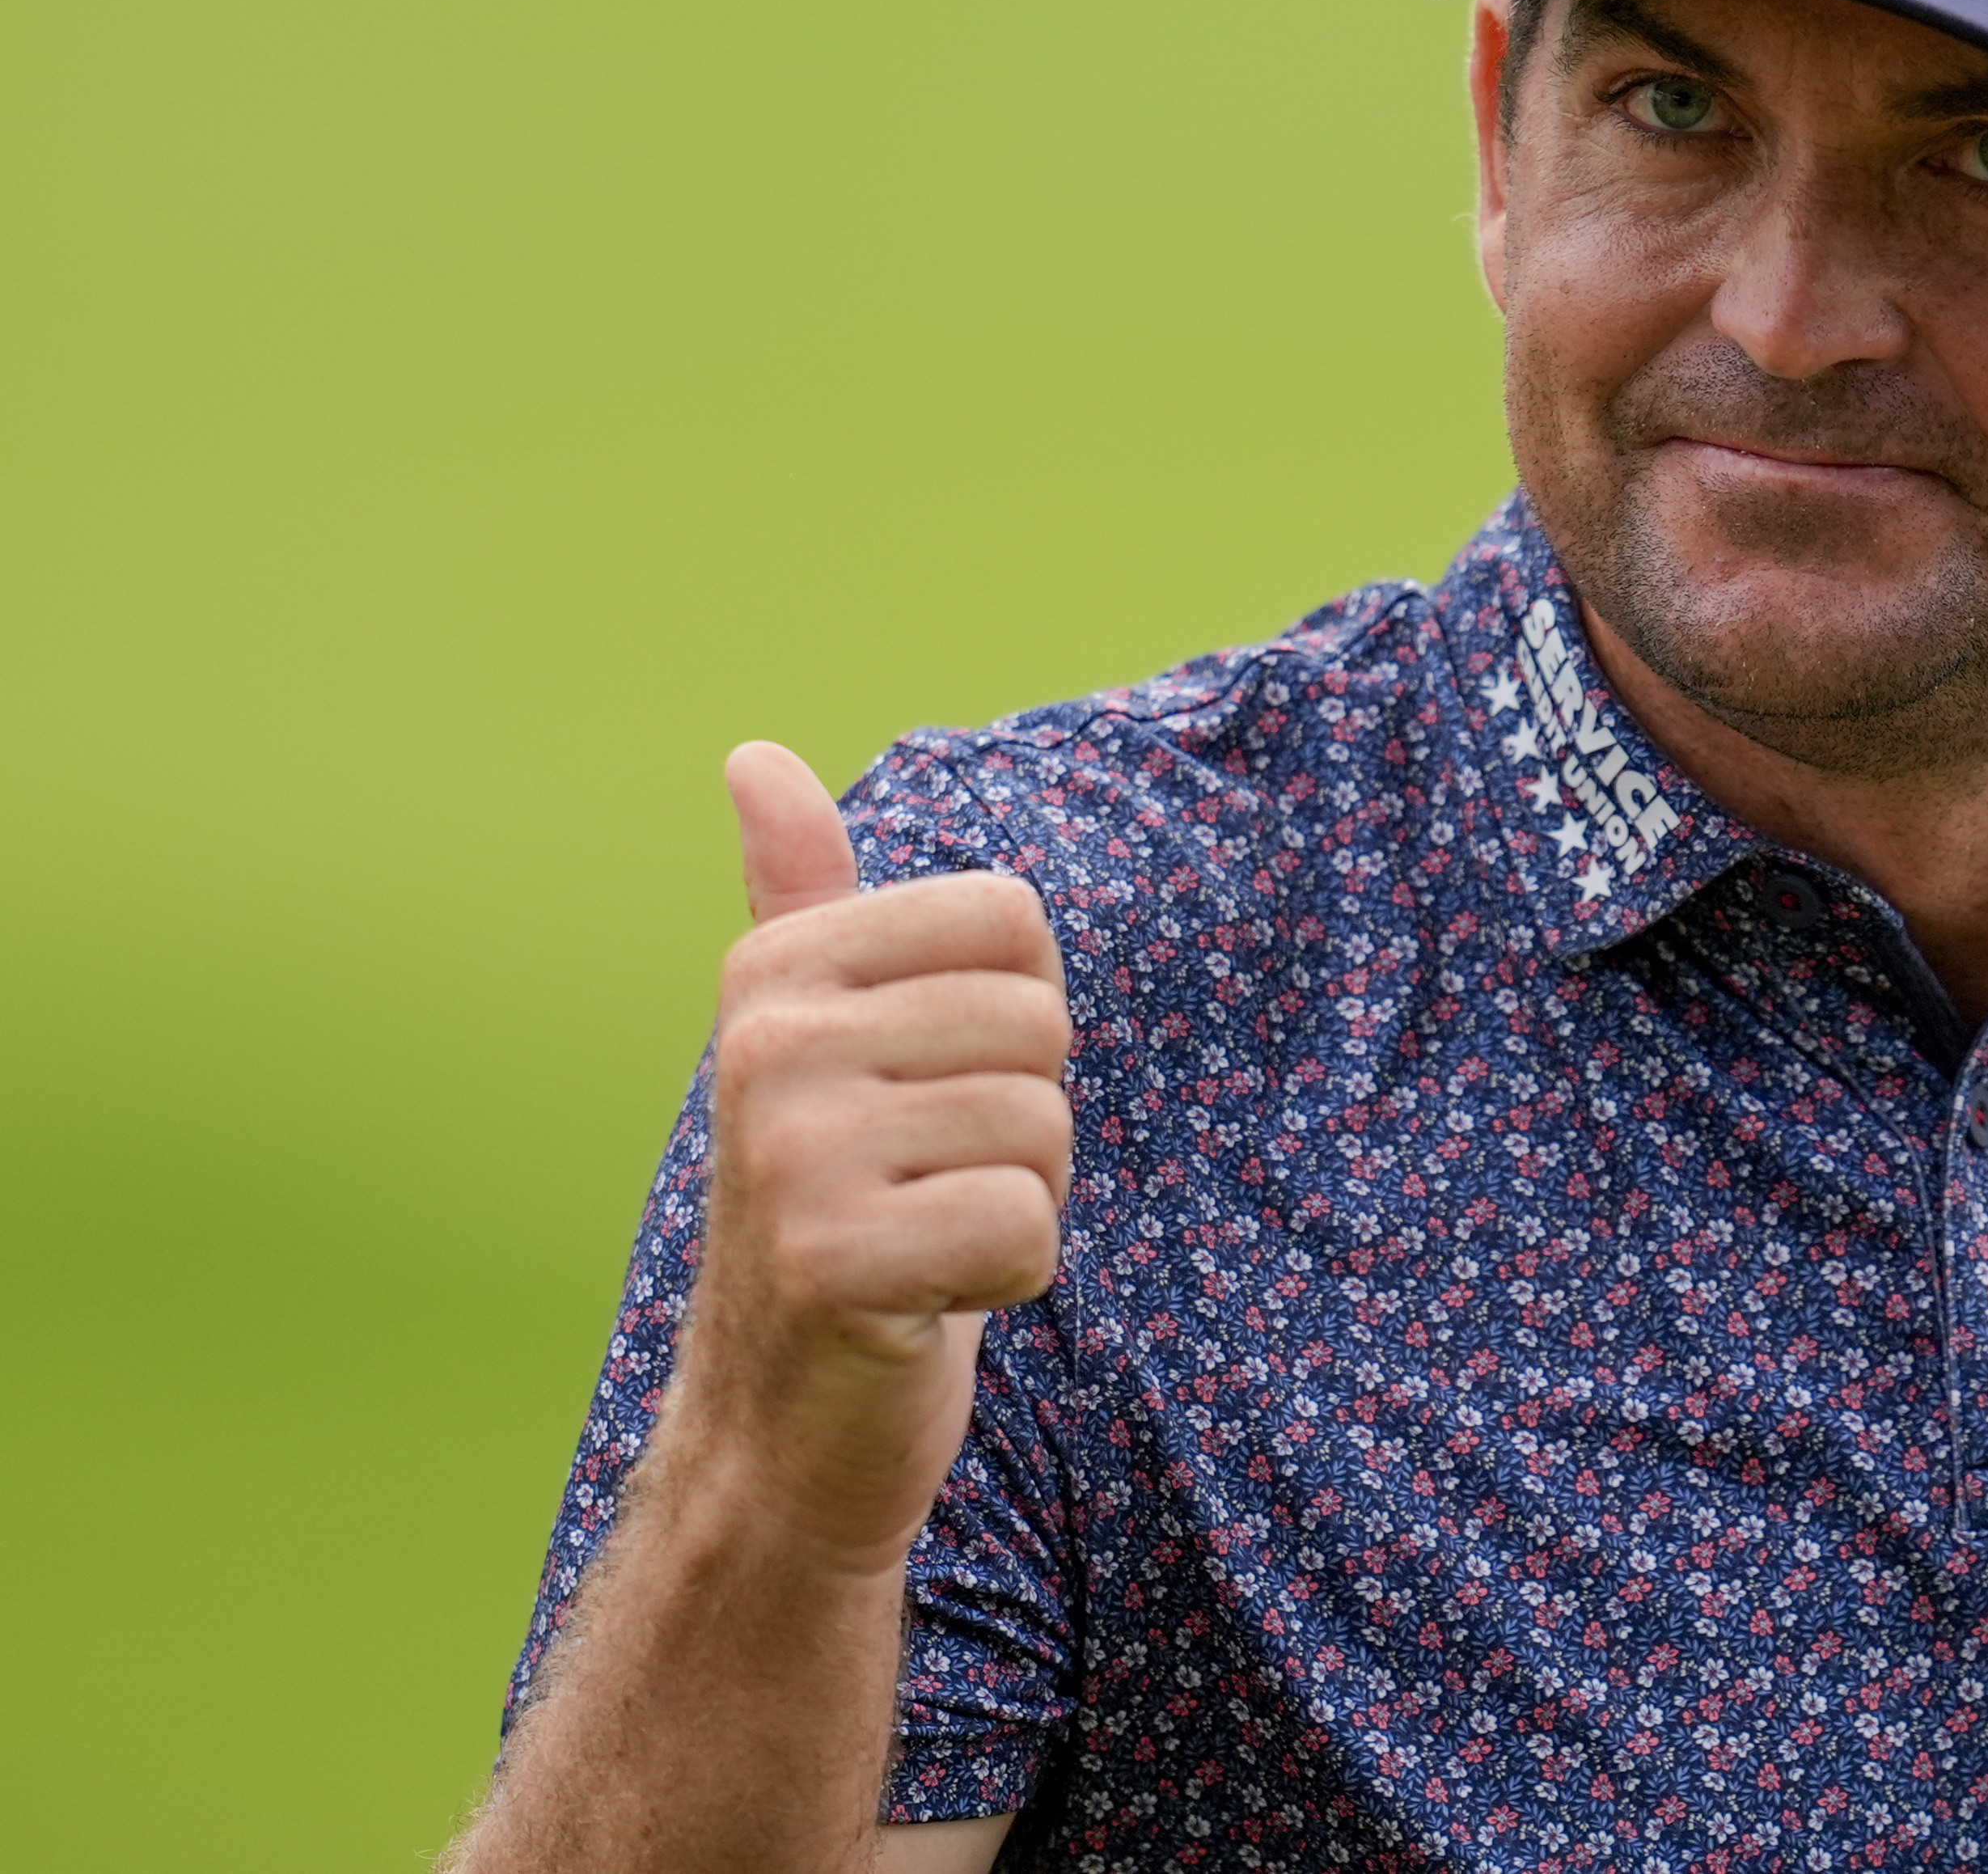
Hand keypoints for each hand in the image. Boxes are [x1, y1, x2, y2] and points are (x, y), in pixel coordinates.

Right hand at [677, 741, 1073, 1571]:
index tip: (925, 1092)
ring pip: (1043, 1129)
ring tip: (924, 1240)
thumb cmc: (839, 1211)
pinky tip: (928, 1303)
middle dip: (1021, 1124)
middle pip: (1040, 1028)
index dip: (1013, 1021)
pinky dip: (1009, 1280)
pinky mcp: (833, 1261)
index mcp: (776, 970)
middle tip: (927, 1187)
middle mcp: (766, 1043)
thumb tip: (751, 754)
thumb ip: (802, 899)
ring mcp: (791, 1150)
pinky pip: (1027, 1225)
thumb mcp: (820, 1042)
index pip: (1013, 920)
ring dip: (1018, 1204)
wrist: (778, 1426)